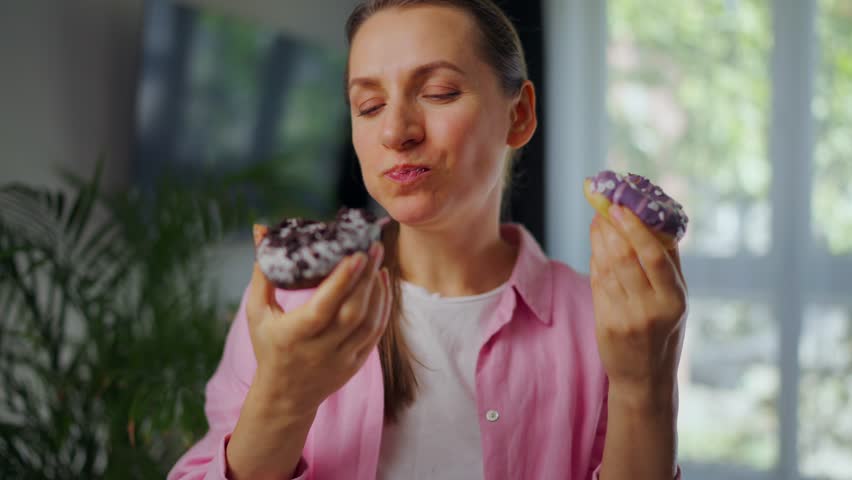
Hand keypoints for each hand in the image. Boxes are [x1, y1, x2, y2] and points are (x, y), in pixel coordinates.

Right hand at [246, 224, 390, 417]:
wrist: (285, 395)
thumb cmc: (269, 346)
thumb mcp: (258, 312)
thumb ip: (263, 272)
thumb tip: (261, 230)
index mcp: (293, 336)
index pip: (323, 308)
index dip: (342, 282)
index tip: (356, 255)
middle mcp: (319, 350)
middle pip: (352, 312)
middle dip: (366, 278)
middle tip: (374, 247)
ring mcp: (341, 359)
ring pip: (369, 323)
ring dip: (377, 290)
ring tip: (378, 261)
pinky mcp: (356, 363)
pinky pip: (375, 333)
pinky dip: (383, 306)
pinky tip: (382, 283)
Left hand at [589, 205, 687, 401]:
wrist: (645, 377)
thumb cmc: (664, 330)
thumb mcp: (678, 300)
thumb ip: (669, 262)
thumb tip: (658, 217)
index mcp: (674, 299)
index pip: (654, 257)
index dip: (634, 229)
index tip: (619, 206)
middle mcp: (651, 309)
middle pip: (625, 258)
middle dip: (610, 228)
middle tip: (603, 206)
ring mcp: (626, 317)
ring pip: (606, 268)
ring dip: (599, 239)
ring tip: (598, 221)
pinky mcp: (606, 324)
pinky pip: (597, 283)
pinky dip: (595, 259)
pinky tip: (596, 245)